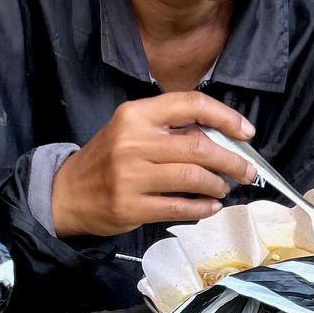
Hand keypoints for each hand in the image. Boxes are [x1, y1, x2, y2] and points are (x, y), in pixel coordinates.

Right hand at [51, 92, 256, 237]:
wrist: (67, 192)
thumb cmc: (107, 158)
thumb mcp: (131, 130)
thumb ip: (169, 129)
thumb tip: (222, 138)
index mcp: (136, 114)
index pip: (191, 104)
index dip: (226, 117)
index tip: (246, 132)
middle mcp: (134, 141)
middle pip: (199, 146)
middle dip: (232, 161)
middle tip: (246, 171)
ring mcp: (131, 176)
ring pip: (193, 178)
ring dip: (218, 185)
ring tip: (223, 188)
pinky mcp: (131, 207)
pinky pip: (180, 208)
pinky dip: (203, 208)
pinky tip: (210, 207)